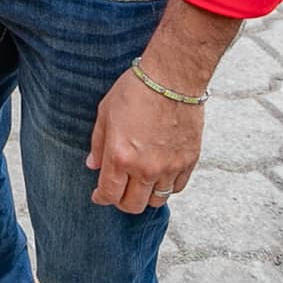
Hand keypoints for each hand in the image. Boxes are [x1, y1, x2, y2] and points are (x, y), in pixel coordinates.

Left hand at [88, 64, 204, 212]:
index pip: (109, 194)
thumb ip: (98, 144)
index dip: (101, 198)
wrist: (173, 77)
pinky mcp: (189, 161)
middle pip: (133, 205)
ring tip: (140, 184)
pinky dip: (168, 186)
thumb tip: (93, 165)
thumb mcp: (105, 112)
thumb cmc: (135, 90)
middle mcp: (145, 168)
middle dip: (122, 201)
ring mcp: (169, 167)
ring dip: (146, 196)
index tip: (99, 195)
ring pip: (157, 200)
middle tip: (119, 191)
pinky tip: (160, 175)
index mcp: (120, 156)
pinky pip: (178, 187)